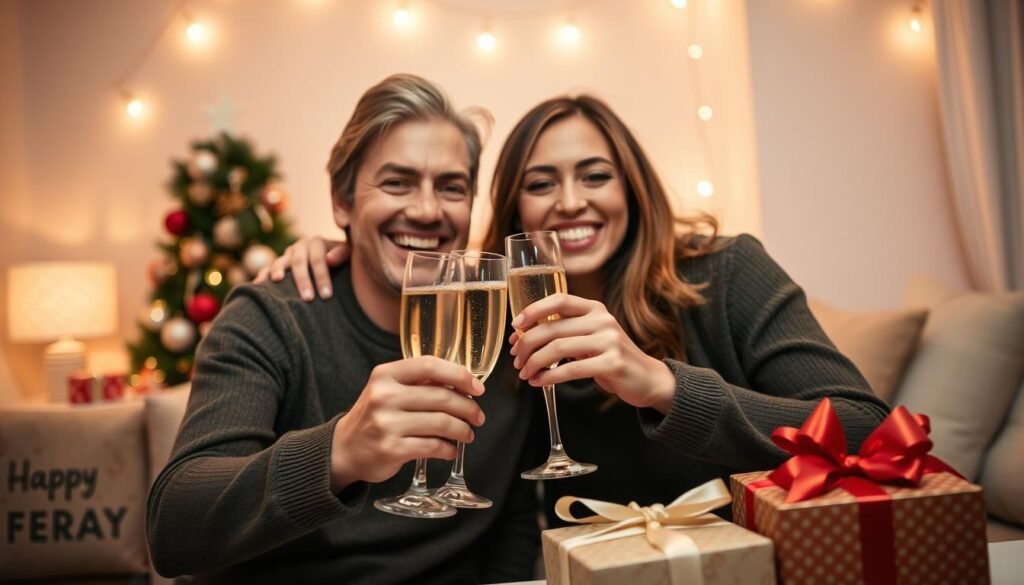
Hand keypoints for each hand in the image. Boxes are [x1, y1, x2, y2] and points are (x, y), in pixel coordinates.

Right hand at [253, 236, 348, 300]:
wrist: (333, 257)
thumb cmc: (343, 260)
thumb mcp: (348, 255)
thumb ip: (342, 254)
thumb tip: (329, 259)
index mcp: (317, 243)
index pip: (318, 259)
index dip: (322, 277)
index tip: (327, 296)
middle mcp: (300, 246)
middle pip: (299, 262)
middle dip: (303, 280)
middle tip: (308, 299)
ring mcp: (287, 255)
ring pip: (280, 262)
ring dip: (277, 272)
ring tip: (277, 281)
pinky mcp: (279, 265)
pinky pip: (268, 269)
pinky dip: (262, 276)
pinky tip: (258, 285)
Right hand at [330, 356, 485, 491]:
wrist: (344, 449)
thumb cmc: (374, 416)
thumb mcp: (387, 389)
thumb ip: (418, 382)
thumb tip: (462, 384)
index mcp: (385, 375)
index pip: (430, 365)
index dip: (460, 375)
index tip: (478, 388)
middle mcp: (384, 396)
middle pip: (442, 397)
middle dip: (468, 408)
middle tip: (477, 416)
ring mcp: (386, 424)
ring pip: (441, 423)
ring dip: (462, 430)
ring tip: (467, 434)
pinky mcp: (391, 449)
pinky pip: (433, 446)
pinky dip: (448, 449)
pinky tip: (451, 449)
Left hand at [509, 294, 675, 413]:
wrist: (647, 379)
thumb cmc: (610, 357)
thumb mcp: (590, 337)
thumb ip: (564, 332)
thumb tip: (523, 336)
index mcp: (594, 308)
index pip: (559, 300)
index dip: (533, 311)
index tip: (516, 326)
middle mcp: (602, 320)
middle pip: (552, 328)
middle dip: (527, 345)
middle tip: (516, 360)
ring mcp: (609, 340)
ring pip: (558, 348)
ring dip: (534, 363)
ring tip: (525, 374)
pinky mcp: (612, 363)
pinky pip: (572, 369)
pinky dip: (549, 377)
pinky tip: (539, 382)